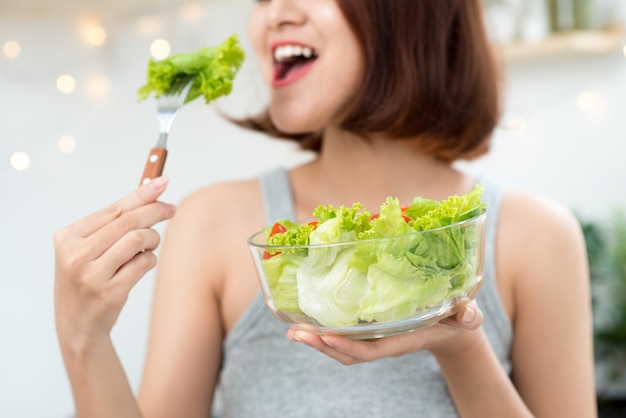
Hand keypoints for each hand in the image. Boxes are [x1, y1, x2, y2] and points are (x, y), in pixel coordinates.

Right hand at [54, 177, 175, 349]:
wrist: (77, 326)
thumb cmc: (88, 280)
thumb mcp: (88, 250)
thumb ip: (113, 224)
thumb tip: (149, 193)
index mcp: (67, 238)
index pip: (113, 209)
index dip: (142, 194)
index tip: (163, 182)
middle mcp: (76, 255)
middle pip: (127, 221)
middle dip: (155, 211)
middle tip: (171, 209)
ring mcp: (91, 275)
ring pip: (137, 239)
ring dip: (152, 238)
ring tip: (150, 245)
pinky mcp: (109, 292)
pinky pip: (143, 263)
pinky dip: (150, 259)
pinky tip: (143, 263)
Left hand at [285, 300, 482, 364]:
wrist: (451, 329)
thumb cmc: (457, 320)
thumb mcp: (466, 316)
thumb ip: (468, 316)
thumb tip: (470, 314)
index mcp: (402, 340)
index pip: (371, 350)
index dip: (348, 346)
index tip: (326, 337)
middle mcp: (384, 343)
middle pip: (348, 353)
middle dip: (321, 345)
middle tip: (295, 333)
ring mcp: (376, 339)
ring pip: (342, 348)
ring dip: (317, 341)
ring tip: (292, 332)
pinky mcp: (372, 331)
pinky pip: (345, 337)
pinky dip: (324, 333)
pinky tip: (306, 324)